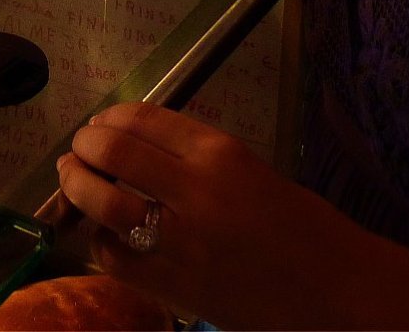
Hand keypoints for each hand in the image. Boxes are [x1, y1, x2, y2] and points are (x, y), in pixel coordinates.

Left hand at [56, 103, 366, 328]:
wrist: (335, 290)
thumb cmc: (303, 227)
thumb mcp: (251, 170)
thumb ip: (197, 156)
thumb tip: (138, 145)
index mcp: (220, 152)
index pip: (143, 119)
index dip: (110, 118)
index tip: (100, 123)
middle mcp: (194, 189)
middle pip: (113, 151)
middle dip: (85, 146)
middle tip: (78, 150)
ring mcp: (179, 241)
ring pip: (103, 202)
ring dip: (78, 186)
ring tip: (74, 180)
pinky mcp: (172, 286)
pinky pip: (114, 257)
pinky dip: (100, 241)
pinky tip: (105, 235)